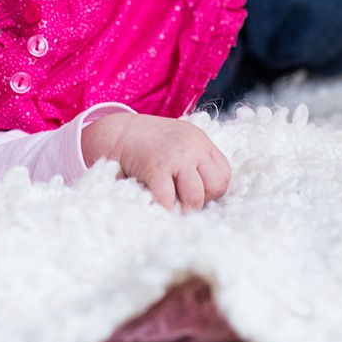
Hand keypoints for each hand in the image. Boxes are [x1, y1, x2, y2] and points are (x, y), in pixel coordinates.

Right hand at [82, 113, 230, 210]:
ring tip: (173, 209)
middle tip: (184, 203)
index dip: (212, 191)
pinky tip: (157, 208)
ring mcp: (176, 158)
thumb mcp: (179, 142)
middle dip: (202, 201)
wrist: (117, 131)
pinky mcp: (156, 168)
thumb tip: (206, 195)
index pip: (223, 175)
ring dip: (184, 209)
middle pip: (216, 186)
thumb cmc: (148, 143)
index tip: (196, 194)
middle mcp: (193, 148)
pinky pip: (167, 199)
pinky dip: (163, 209)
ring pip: (196, 197)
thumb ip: (194, 161)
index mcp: (201, 142)